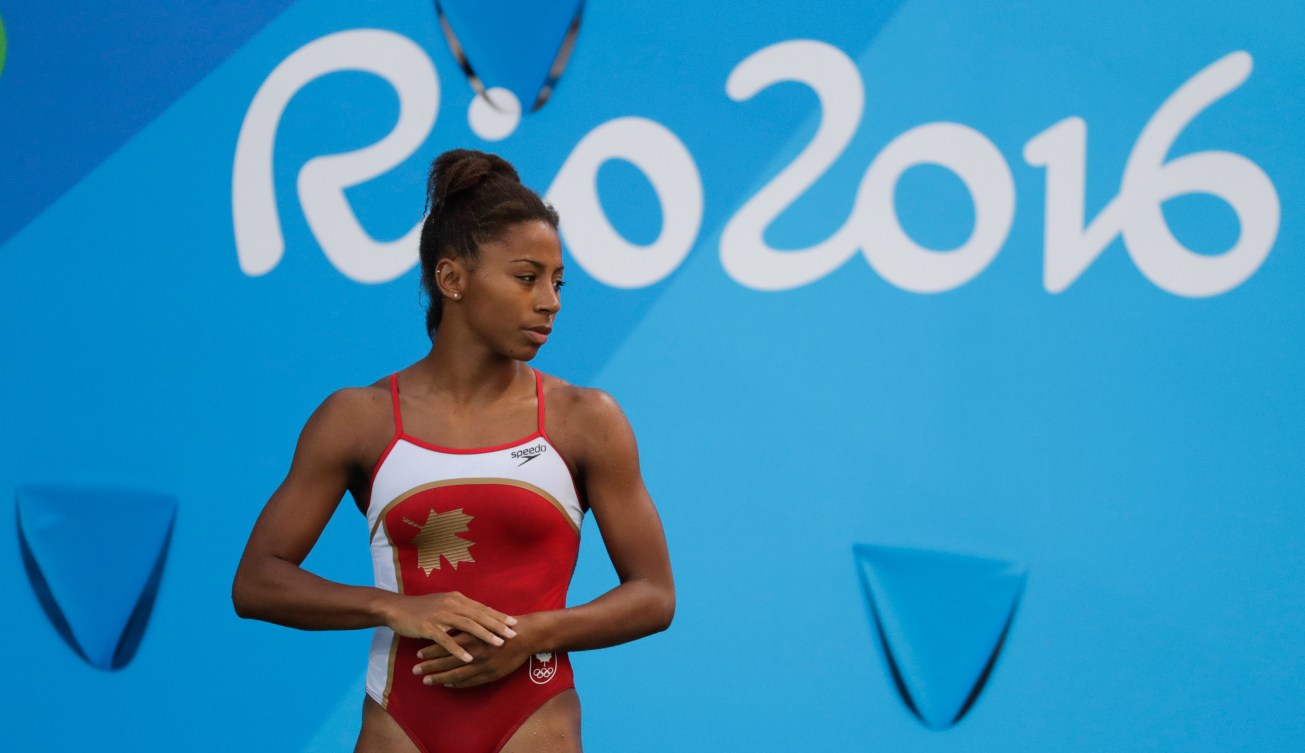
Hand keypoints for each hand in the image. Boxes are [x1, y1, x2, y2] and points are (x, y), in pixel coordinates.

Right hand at [382, 591, 517, 662]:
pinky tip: (469, 657)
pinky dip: (459, 649)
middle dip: (497, 625)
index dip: (498, 615)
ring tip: (498, 644)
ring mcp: (440, 615)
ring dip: (484, 635)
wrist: (396, 608)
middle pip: (479, 615)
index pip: (482, 607)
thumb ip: (460, 608)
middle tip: (513, 634)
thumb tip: (478, 613)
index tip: (514, 622)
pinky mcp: (429, 627)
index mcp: (456, 598)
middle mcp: (451, 604)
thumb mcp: (444, 603)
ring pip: (467, 625)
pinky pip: (446, 640)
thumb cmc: (421, 608)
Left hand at [412, 612, 547, 687]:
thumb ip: (467, 625)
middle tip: (415, 670)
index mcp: (472, 636)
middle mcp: (475, 652)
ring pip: (456, 674)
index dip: (431, 651)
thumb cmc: (504, 625)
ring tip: (426, 680)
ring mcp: (482, 665)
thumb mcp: (483, 620)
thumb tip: (448, 627)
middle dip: (430, 666)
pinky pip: (469, 682)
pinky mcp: (490, 674)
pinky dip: (457, 684)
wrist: (526, 636)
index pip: (446, 645)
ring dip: (439, 678)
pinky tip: (447, 684)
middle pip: (447, 661)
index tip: (419, 655)